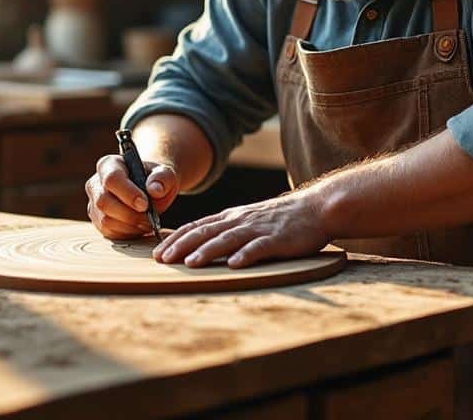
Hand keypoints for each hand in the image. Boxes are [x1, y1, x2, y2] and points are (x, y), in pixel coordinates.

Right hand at [85, 154, 178, 238]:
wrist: (149, 190)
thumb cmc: (155, 180)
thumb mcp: (165, 174)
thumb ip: (163, 178)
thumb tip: (155, 190)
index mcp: (109, 165)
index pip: (112, 179)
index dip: (128, 193)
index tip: (145, 204)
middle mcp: (96, 183)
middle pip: (104, 202)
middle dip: (129, 214)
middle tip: (149, 218)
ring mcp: (94, 203)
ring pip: (105, 220)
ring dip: (130, 225)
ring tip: (147, 222)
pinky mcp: (97, 220)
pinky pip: (108, 232)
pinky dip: (127, 233)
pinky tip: (138, 226)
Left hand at [153, 190, 329, 268]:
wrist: (315, 208)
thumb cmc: (279, 219)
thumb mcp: (248, 220)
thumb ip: (227, 230)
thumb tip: (200, 244)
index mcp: (231, 217)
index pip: (196, 226)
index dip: (175, 238)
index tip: (157, 252)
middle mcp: (240, 220)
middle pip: (205, 232)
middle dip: (182, 245)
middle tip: (162, 260)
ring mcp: (258, 229)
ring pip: (227, 239)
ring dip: (207, 251)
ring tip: (190, 264)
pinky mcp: (277, 239)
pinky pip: (259, 247)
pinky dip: (245, 255)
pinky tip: (234, 265)